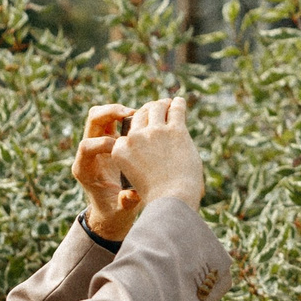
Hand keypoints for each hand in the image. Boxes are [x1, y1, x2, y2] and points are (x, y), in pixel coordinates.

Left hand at [73, 105, 141, 239]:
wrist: (112, 211)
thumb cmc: (115, 212)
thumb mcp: (121, 211)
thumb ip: (126, 203)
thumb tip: (131, 194)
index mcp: (85, 169)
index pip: (86, 146)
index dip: (103, 143)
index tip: (122, 149)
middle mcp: (88, 152)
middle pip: (92, 121)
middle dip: (110, 113)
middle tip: (131, 114)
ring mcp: (98, 143)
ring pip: (101, 115)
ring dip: (118, 111)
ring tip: (140, 115)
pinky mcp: (109, 140)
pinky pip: (113, 120)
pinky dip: (127, 116)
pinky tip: (144, 122)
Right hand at [109, 96, 206, 212]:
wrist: (172, 199)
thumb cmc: (156, 194)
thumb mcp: (134, 176)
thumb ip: (136, 159)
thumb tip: (145, 149)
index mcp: (121, 150)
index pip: (127, 130)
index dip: (136, 125)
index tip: (144, 125)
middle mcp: (135, 138)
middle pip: (140, 114)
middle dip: (149, 110)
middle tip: (157, 107)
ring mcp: (155, 132)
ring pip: (157, 107)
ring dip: (162, 104)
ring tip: (168, 103)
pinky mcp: (176, 130)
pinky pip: (176, 109)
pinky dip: (178, 104)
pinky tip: (179, 101)